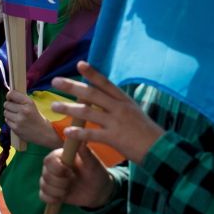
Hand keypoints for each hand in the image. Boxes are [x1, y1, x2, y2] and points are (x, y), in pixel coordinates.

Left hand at [3, 89, 55, 146]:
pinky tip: (17, 122)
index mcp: (29, 102)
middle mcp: (24, 110)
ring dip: (9, 114)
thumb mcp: (32, 106)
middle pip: (6, 104)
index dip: (9, 96)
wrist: (44, 133)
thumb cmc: (37, 118)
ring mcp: (19, 120)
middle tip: (15, 109)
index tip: (10, 98)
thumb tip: (8, 95)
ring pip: (5, 112)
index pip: (12, 94)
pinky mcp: (16, 128)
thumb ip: (21, 100)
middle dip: (9, 106)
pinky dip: (10, 121)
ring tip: (16, 116)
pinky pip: (7, 120)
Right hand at [40, 139, 113, 208]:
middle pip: (45, 174)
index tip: (69, 171)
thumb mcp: (93, 163)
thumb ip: (85, 152)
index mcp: (61, 156)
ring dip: (57, 191)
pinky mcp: (51, 192)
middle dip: (59, 181)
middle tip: (71, 182)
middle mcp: (53, 167)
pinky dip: (51, 198)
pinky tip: (61, 198)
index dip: (56, 168)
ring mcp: (51, 179)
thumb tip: (82, 139)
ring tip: (68, 189)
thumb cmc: (96, 172)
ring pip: (44, 186)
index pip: (49, 160)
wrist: (98, 190)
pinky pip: (43, 196)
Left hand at [49, 61, 163, 163]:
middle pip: (92, 94)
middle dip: (72, 87)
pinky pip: (92, 134)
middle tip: (55, 82)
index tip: (79, 64)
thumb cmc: (147, 132)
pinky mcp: (114, 138)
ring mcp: (116, 122)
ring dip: (68, 109)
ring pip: (87, 112)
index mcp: (124, 100)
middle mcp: (119, 108)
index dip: (92, 73)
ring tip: (53, 106)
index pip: (106, 83)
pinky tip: (66, 132)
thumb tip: (103, 99)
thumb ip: (119, 105)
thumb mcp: (134, 112)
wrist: (160, 148)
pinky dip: (78, 133)